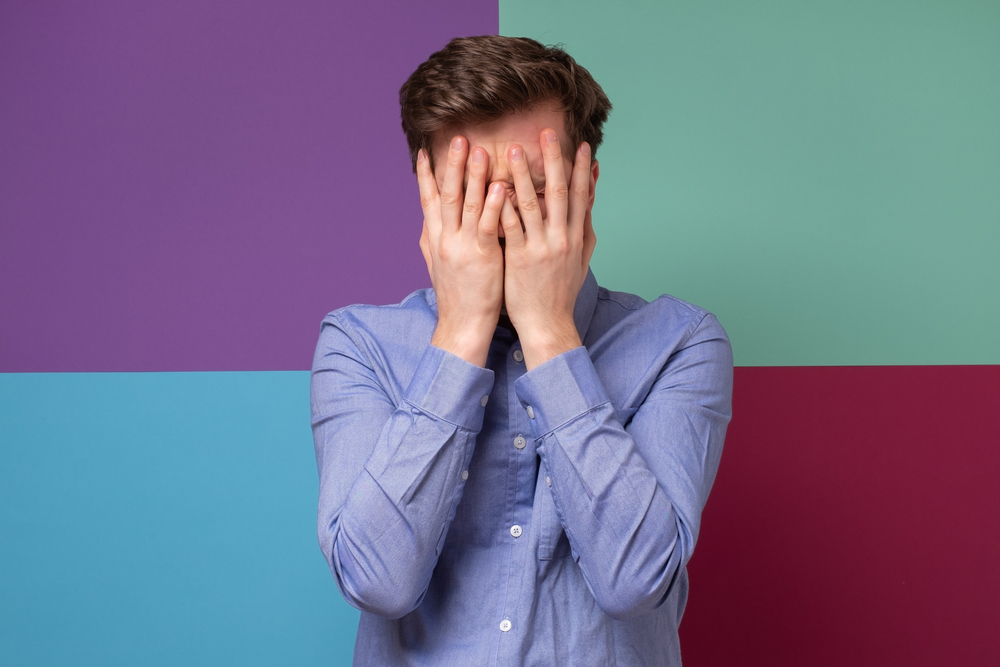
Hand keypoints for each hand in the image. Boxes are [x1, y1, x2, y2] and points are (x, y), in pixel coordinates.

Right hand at [417, 136, 506, 366]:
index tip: (423, 151)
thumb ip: (434, 238)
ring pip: (468, 204)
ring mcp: (463, 247)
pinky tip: (499, 187)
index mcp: (435, 238)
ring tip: (480, 150)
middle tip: (459, 138)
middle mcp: (445, 238)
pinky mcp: (482, 257)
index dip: (424, 175)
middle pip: (448, 194)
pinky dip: (492, 205)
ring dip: (473, 176)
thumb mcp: (438, 263)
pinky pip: (488, 226)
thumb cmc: (457, 295)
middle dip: (452, 165)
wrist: (462, 325)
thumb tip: (427, 220)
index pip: (428, 200)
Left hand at [500, 130, 596, 368]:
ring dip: (523, 175)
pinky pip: (511, 227)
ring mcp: (540, 248)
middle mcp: (561, 238)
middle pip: (557, 192)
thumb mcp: (581, 256)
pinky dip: (504, 206)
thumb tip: (590, 195)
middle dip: (553, 160)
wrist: (548, 323)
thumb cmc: (561, 289)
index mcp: (575, 236)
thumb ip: (584, 224)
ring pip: (531, 205)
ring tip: (514, 150)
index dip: (581, 168)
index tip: (580, 144)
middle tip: (547, 132)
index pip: (579, 195)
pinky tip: (495, 187)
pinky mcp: (519, 258)